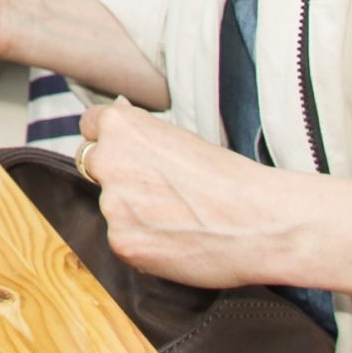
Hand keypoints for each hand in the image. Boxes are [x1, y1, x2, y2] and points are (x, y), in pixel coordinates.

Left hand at [80, 99, 296, 288]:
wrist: (261, 222)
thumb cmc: (230, 177)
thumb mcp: (181, 137)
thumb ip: (140, 132)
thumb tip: (116, 111)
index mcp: (121, 127)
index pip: (90, 126)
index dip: (111, 140)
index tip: (128, 153)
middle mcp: (107, 161)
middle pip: (92, 165)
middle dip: (116, 175)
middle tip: (157, 190)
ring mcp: (111, 204)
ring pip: (110, 206)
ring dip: (132, 212)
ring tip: (178, 219)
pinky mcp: (122, 242)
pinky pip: (123, 239)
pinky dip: (143, 241)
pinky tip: (176, 240)